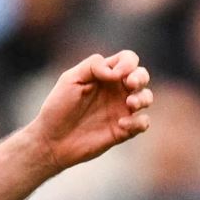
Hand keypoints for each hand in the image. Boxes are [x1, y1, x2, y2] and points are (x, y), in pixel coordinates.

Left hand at [26, 50, 151, 173]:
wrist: (52, 139)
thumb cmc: (58, 106)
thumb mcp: (70, 79)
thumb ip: (93, 66)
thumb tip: (116, 72)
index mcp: (104, 75)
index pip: (127, 59)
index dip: (128, 62)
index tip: (116, 74)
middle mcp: (115, 90)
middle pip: (142, 75)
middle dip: (141, 77)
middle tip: (130, 84)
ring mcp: (121, 109)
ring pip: (146, 97)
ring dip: (143, 98)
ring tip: (129, 104)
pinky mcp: (124, 130)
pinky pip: (143, 122)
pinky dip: (138, 121)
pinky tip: (121, 124)